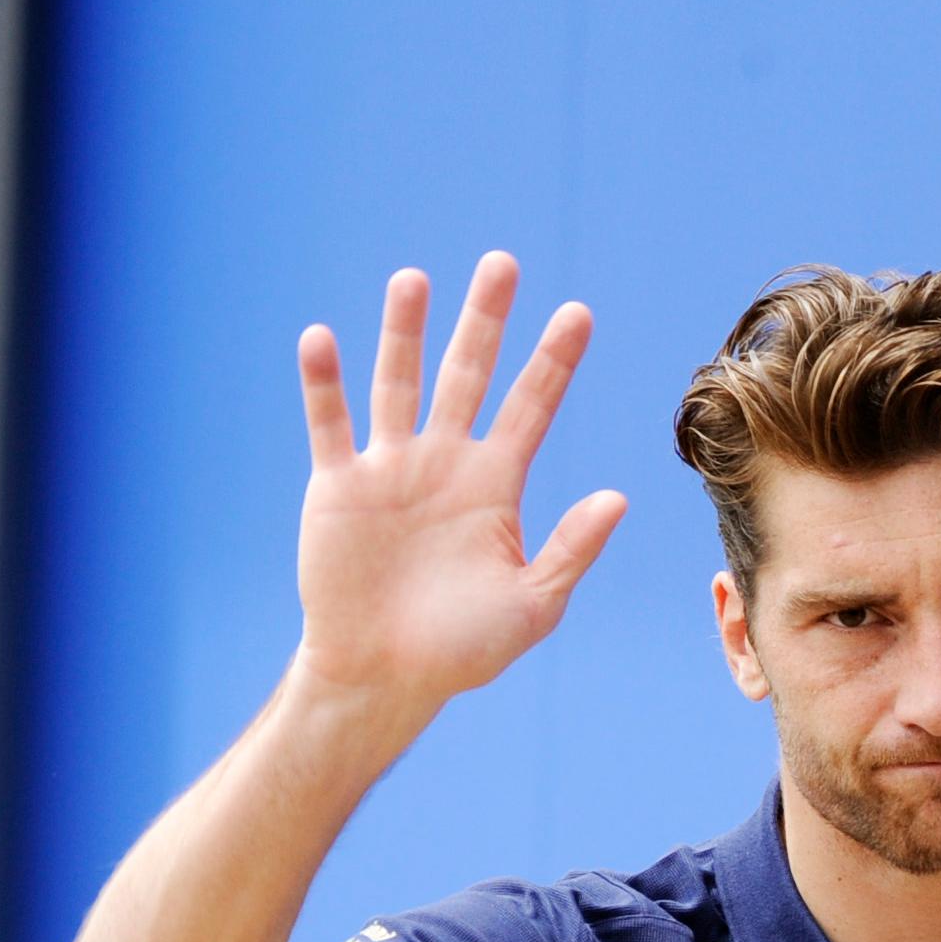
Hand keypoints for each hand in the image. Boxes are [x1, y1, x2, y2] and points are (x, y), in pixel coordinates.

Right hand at [292, 251, 625, 711]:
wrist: (386, 678)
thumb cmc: (464, 649)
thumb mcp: (534, 604)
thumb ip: (572, 548)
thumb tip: (618, 497)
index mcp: (497, 484)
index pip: (532, 407)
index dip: (554, 361)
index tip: (578, 313)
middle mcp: (445, 462)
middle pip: (469, 375)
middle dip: (485, 321)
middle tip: (503, 263)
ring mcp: (390, 470)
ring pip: (399, 384)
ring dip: (404, 333)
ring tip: (414, 280)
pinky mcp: (336, 488)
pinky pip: (330, 425)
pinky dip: (323, 384)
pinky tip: (322, 339)